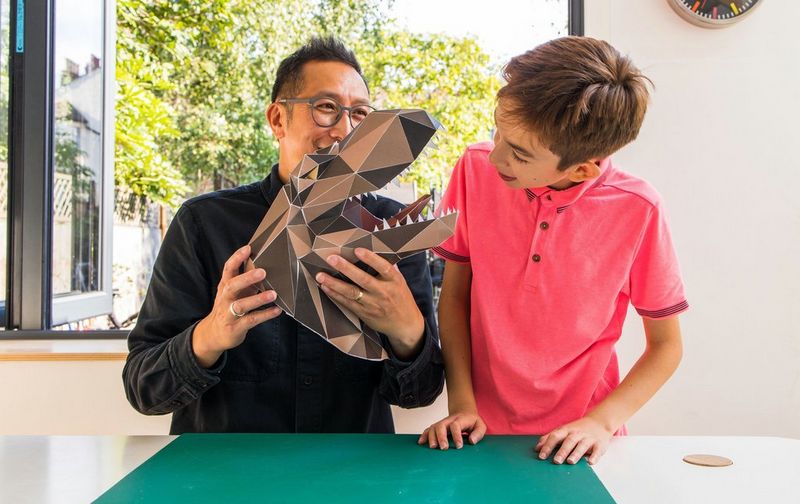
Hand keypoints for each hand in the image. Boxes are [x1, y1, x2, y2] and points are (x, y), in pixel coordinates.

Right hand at [193, 245, 281, 367]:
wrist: (214, 334)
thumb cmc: (228, 308)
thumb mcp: (234, 292)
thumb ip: (245, 280)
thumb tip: (264, 264)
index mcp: (225, 286)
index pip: (228, 269)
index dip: (237, 258)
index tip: (248, 248)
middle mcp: (225, 298)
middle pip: (232, 286)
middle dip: (247, 278)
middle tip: (263, 272)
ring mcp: (229, 314)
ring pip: (241, 305)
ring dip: (257, 299)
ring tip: (273, 294)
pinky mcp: (236, 327)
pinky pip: (251, 320)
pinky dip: (265, 315)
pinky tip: (276, 310)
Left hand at [315, 248, 424, 358]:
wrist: (405, 325)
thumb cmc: (402, 299)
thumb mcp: (400, 282)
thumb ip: (389, 269)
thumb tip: (377, 250)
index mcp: (394, 281)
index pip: (384, 267)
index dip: (371, 259)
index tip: (358, 250)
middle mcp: (383, 292)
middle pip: (363, 279)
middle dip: (346, 268)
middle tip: (331, 258)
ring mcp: (373, 304)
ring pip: (351, 292)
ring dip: (334, 283)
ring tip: (320, 275)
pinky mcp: (364, 313)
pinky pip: (347, 303)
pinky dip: (335, 295)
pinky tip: (325, 287)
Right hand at [417, 411, 486, 449]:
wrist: (464, 412)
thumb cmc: (472, 422)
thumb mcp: (480, 425)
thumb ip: (478, 433)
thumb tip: (472, 441)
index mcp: (461, 419)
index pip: (456, 425)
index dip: (456, 435)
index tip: (459, 446)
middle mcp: (449, 420)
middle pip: (441, 425)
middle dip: (441, 437)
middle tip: (444, 448)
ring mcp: (442, 423)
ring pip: (433, 427)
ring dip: (431, 437)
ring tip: (433, 447)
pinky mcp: (437, 427)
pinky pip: (428, 429)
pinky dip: (424, 435)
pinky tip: (421, 442)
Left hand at [535, 416, 612, 464]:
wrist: (599, 423)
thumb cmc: (577, 430)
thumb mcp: (563, 431)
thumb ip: (549, 438)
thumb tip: (537, 448)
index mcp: (566, 430)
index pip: (555, 437)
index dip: (547, 446)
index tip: (541, 456)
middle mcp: (577, 434)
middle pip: (568, 442)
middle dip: (562, 451)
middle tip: (556, 461)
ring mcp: (588, 439)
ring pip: (582, 446)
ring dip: (576, 453)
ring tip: (570, 462)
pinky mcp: (599, 444)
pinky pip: (597, 450)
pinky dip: (595, 456)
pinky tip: (591, 462)